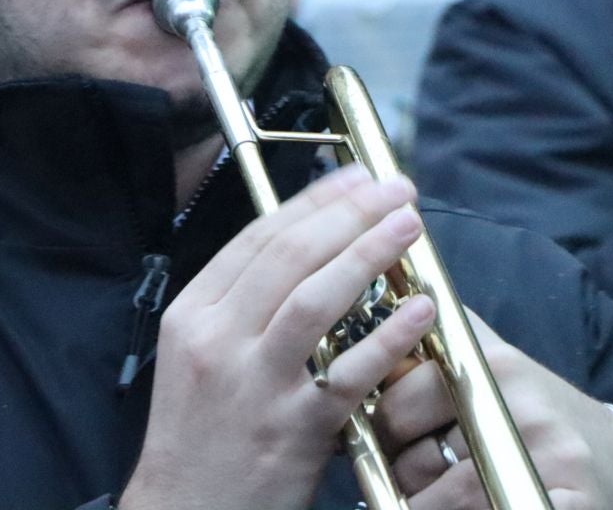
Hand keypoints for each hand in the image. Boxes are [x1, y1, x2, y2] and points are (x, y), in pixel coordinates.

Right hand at [120, 164, 437, 509]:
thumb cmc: (200, 436)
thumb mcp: (198, 354)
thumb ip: (240, 305)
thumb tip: (307, 249)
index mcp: (192, 314)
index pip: (258, 237)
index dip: (314, 201)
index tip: (356, 177)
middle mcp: (217, 340)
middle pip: (288, 257)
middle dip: (349, 213)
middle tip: (395, 190)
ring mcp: (253, 384)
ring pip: (315, 300)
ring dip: (368, 254)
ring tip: (409, 227)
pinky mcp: (291, 430)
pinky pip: (348, 372)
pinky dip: (389, 338)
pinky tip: (420, 311)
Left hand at [375, 311, 612, 509]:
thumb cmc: (544, 412)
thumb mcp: (500, 363)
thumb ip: (452, 333)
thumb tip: (398, 292)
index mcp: (495, 367)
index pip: (401, 400)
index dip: (385, 426)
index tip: (391, 436)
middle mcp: (520, 410)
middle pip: (416, 459)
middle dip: (402, 476)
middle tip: (411, 477)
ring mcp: (544, 463)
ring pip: (441, 502)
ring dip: (424, 509)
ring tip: (434, 500)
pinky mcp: (558, 506)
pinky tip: (481, 504)